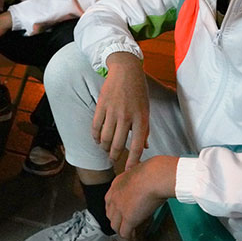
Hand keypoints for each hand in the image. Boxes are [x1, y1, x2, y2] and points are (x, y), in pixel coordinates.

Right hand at [93, 52, 149, 168]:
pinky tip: (97, 140)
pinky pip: (96, 126)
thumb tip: (144, 147)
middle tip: (114, 160)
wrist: (126, 70)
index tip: (129, 171)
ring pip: (105, 138)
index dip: (133, 161)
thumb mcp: (146, 109)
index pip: (137, 146)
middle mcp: (127, 116)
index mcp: (141, 118)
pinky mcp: (102, 105)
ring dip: (104, 148)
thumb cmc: (139, 91)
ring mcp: (113, 111)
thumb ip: (145, 129)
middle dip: (115, 156)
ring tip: (106, 150)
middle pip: (118, 144)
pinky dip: (96, 136)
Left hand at [105, 155, 178, 237]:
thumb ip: (136, 180)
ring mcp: (120, 209)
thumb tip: (141, 181)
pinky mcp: (129, 219)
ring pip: (115, 226)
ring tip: (129, 234)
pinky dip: (129, 238)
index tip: (121, 213)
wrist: (155, 176)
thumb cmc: (153, 172)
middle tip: (125, 224)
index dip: (115, 209)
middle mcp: (114, 197)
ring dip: (122, 231)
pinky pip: (125, 233)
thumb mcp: (138, 172)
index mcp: (116, 185)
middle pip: (110, 215)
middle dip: (117, 221)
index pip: (109, 201)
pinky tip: (133, 240)